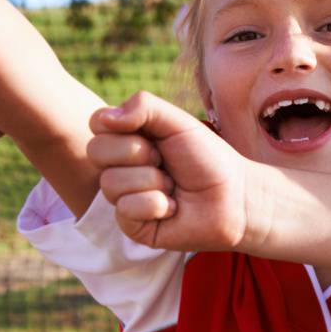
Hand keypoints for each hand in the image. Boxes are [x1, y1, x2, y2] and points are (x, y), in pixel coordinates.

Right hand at [88, 91, 249, 250]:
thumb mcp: (177, 122)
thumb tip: (106, 119)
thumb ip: (143, 106)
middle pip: (96, 151)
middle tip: (165, 161)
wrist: (234, 198)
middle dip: (138, 153)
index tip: (154, 134)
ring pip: (110, 183)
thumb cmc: (208, 159)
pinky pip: (126, 209)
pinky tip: (173, 208)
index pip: (97, 123)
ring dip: (152, 182)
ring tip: (173, 187)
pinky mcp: (131, 225)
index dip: (122, 127)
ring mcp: (123, 197)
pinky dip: (156, 205)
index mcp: (127, 138)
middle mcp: (120, 167)